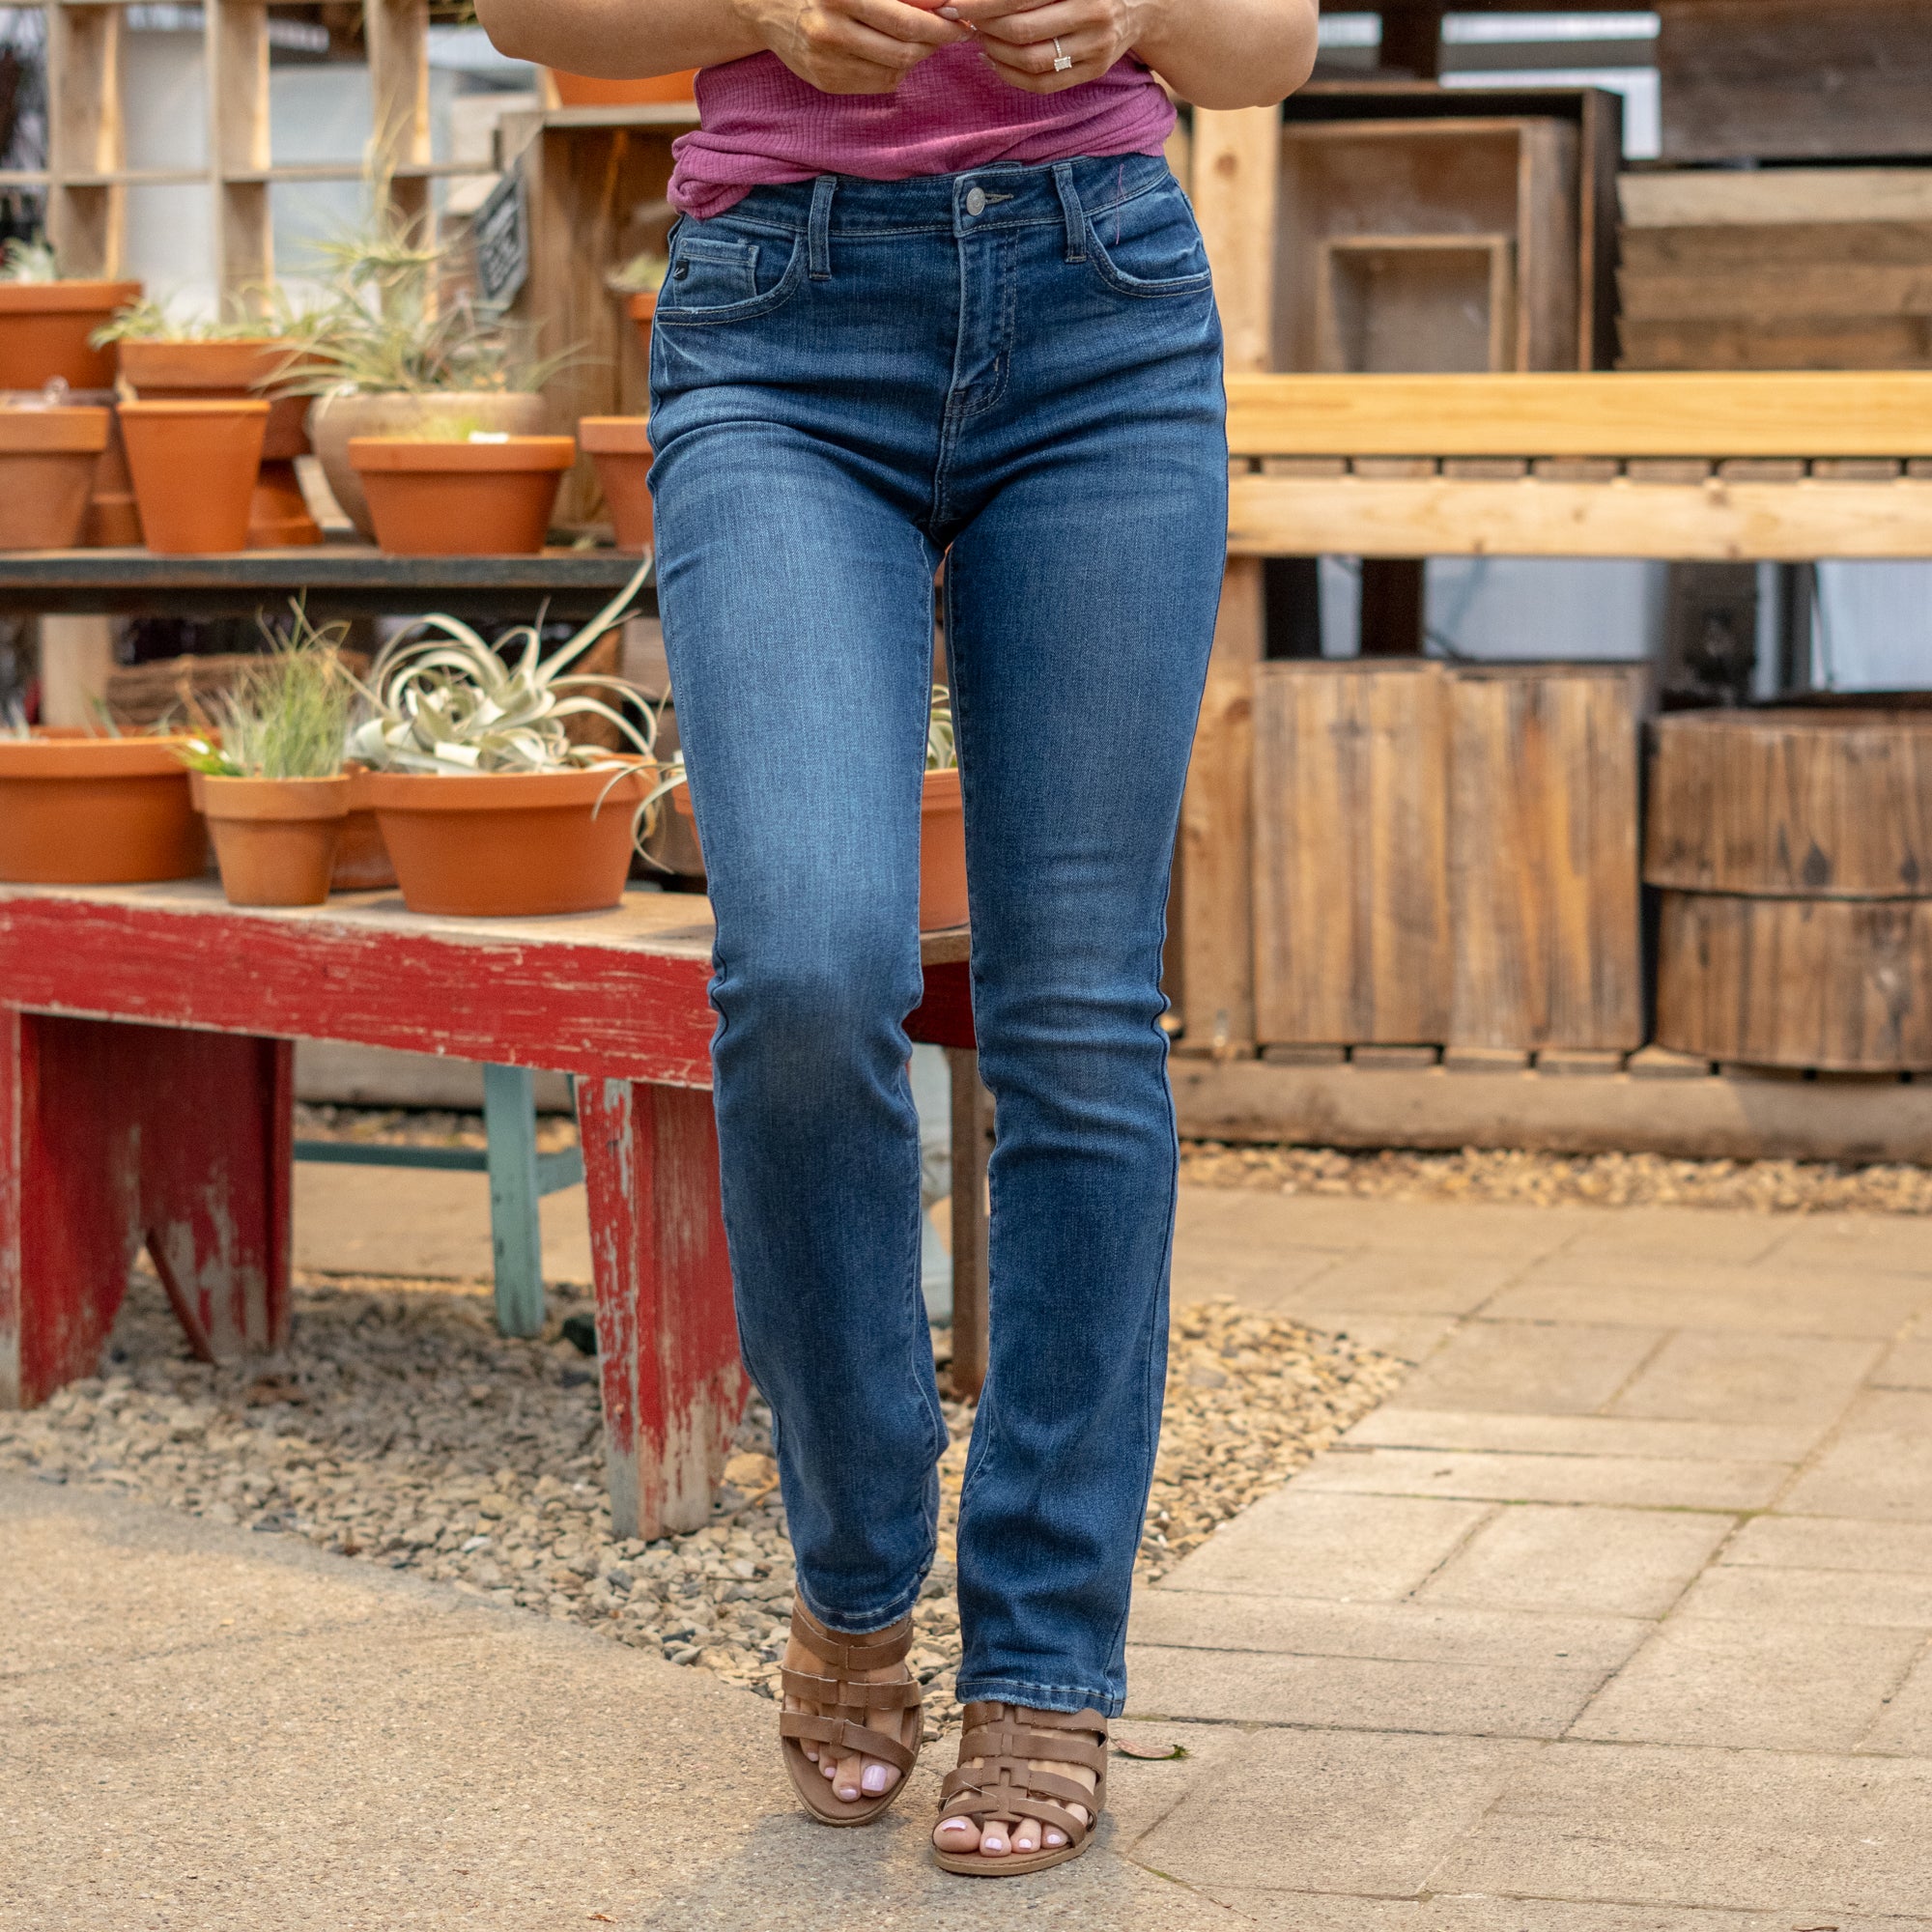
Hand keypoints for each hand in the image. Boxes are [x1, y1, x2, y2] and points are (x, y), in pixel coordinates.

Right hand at [731, 0, 970, 92]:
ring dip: (919, 55)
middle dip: (937, 41)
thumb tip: (941, 2)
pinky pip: (878, 83)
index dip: (942, 22)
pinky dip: (896, 69)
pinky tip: (895, 52)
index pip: (909, 18)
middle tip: (954, 31)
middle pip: (906, 48)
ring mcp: (827, 60)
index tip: (960, 17)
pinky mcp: (826, 82)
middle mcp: (832, 29)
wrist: (766, 4)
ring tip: (925, 39)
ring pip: (895, 68)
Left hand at [937, 0, 1161, 92]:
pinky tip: (995, 62)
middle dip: (986, 28)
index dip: (983, 5)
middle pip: (1023, 31)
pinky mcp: (1094, 70)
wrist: (1140, 3)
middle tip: (968, 21)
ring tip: (982, 39)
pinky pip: (1044, 83)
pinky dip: (1012, 76)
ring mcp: (1096, 47)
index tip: (955, 5)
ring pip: (1032, 61)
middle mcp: (1093, 14)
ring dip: (997, 53)